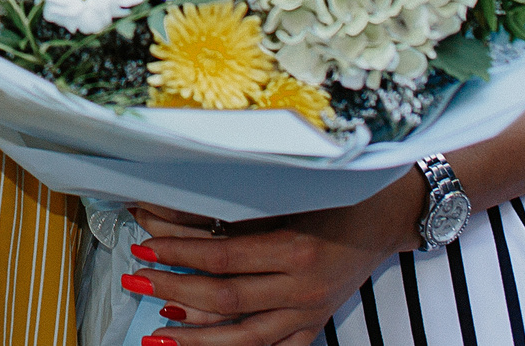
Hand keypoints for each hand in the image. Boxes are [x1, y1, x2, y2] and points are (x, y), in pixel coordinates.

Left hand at [125, 171, 425, 345]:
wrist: (388, 216)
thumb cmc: (337, 194)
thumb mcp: (290, 193)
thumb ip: (239, 209)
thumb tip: (175, 211)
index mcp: (295, 247)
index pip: (223, 258)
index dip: (179, 254)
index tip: (145, 246)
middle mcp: (303, 287)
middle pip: (226, 299)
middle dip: (174, 291)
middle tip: (136, 282)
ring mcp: (310, 312)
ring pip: (246, 338)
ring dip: (196, 339)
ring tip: (157, 337)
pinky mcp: (316, 325)